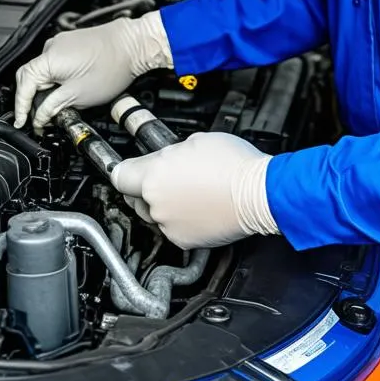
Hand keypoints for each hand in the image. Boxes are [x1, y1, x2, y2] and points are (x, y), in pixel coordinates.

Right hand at [14, 11, 172, 129]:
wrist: (136, 44)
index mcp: (48, 60)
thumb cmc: (114, 66)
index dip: (21, 107)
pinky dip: (57, 79)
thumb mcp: (79, 96)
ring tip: (59, 105)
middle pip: (30, 78)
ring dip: (47, 89)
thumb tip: (40, 117)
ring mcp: (62, 43)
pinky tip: (68, 89)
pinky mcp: (73, 43)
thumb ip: (53, 107)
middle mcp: (52, 47)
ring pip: (44, 71)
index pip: (23, 86)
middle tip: (40, 118)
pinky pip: (56, 64)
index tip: (22, 121)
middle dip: (33, 99)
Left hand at [111, 132, 277, 248]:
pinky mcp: (184, 240)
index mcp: (155, 175)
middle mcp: (156, 203)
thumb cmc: (235, 165)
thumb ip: (173, 150)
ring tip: (195, 191)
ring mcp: (169, 224)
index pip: (119, 174)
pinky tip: (202, 205)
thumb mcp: (198, 140)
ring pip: (157, 212)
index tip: (124, 167)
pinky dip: (183, 218)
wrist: (260, 193)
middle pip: (138, 195)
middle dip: (151, 185)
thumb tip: (168, 156)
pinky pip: (174, 227)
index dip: (125, 168)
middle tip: (175, 175)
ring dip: (169, 202)